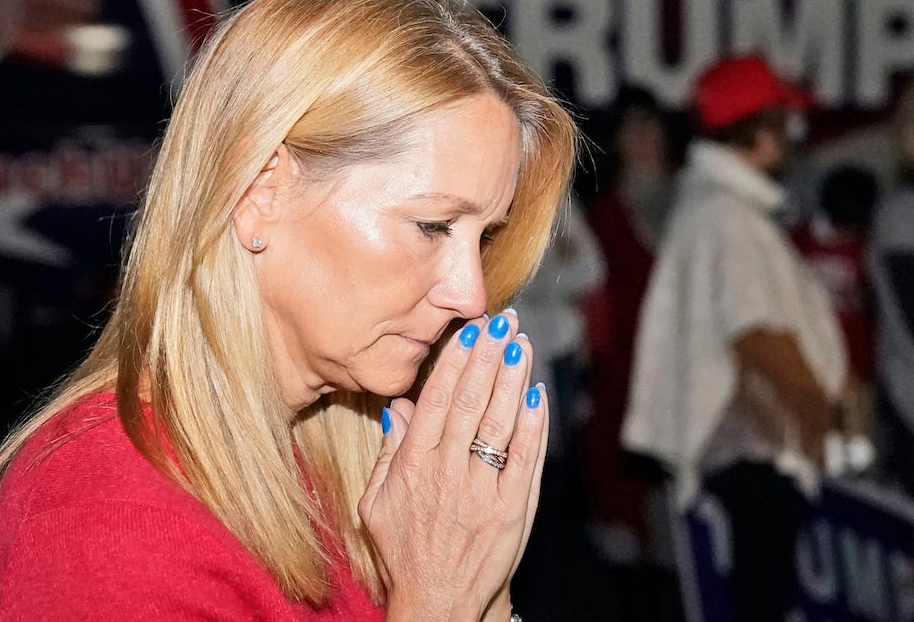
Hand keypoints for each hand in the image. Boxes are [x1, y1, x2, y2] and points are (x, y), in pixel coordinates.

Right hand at [361, 312, 546, 621]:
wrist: (436, 602)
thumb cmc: (403, 552)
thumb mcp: (376, 503)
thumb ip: (388, 453)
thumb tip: (398, 408)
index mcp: (413, 466)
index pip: (438, 398)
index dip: (456, 359)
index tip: (471, 328)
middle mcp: (447, 473)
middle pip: (472, 401)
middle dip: (490, 355)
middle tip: (505, 321)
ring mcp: (482, 491)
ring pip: (501, 422)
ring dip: (513, 378)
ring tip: (523, 344)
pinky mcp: (511, 510)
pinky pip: (526, 458)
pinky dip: (533, 425)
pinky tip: (537, 395)